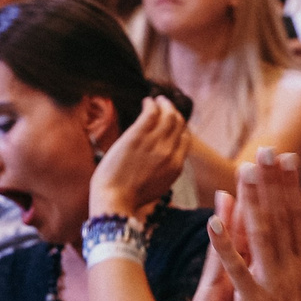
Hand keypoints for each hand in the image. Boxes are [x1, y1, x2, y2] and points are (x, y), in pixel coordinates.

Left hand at [89, 97, 190, 217]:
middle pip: (179, 124)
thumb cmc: (129, 198)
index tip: (171, 123)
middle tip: (165, 105)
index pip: (185, 140)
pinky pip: (151, 112)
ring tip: (157, 100)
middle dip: (173, 112)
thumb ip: (163, 171)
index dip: (180, 128)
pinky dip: (151, 104)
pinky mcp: (138, 136)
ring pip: (169, 114)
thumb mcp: (156, 187)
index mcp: (176, 167)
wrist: (115, 200)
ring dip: (164, 104)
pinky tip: (146, 101)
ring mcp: (155, 143)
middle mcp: (169, 152)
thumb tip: (160, 162)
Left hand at [205, 150, 300, 300]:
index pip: (297, 218)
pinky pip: (236, 268)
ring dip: (251, 200)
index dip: (290, 186)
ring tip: (243, 170)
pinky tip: (213, 222)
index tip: (286, 156)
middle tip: (266, 148)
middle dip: (272, 182)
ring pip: (260, 234)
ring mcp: (272, 284)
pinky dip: (224, 245)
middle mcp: (291, 269)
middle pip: (280, 217)